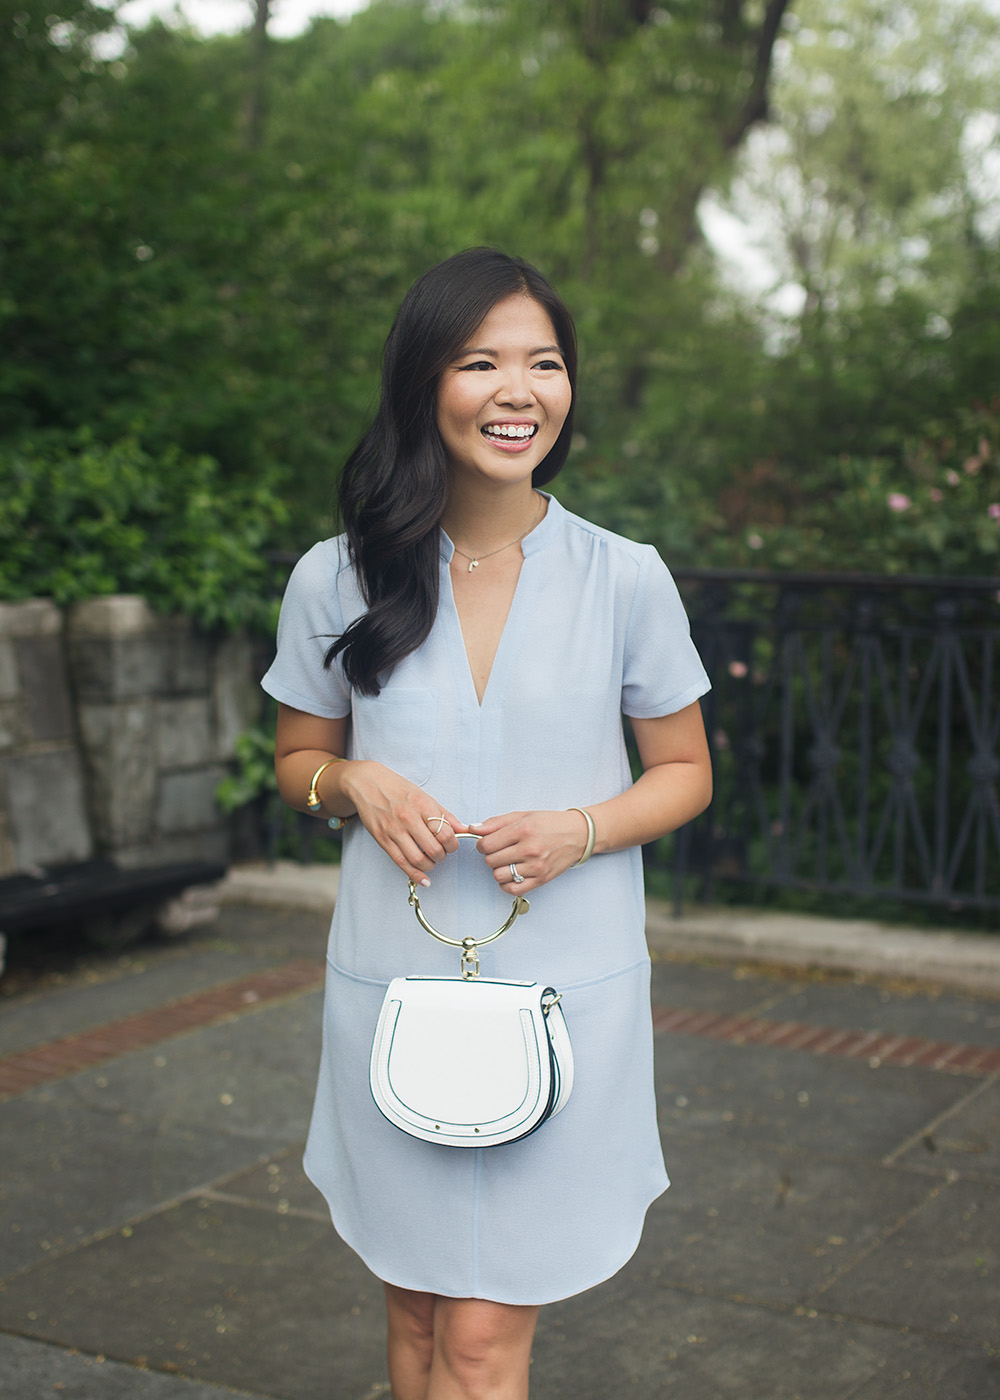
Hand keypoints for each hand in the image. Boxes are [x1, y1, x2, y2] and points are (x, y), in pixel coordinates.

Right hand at [341, 761, 465, 885]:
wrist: (367, 784)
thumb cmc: (397, 788)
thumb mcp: (424, 796)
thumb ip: (444, 814)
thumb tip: (463, 829)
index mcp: (422, 805)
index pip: (445, 833)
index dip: (453, 844)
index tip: (452, 845)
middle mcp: (408, 819)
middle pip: (433, 848)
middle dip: (442, 856)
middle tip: (442, 853)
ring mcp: (394, 831)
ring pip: (418, 859)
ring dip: (430, 866)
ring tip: (431, 861)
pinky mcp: (383, 840)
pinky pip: (401, 862)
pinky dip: (414, 874)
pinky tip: (424, 880)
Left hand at [468, 809, 590, 893]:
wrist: (578, 834)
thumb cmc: (551, 824)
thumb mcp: (523, 815)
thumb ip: (496, 822)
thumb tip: (473, 828)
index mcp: (523, 830)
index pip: (486, 844)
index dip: (482, 844)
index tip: (489, 842)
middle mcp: (530, 849)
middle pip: (491, 861)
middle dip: (491, 856)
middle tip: (501, 850)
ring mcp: (536, 866)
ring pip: (499, 876)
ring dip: (499, 869)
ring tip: (508, 861)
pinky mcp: (541, 879)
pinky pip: (513, 889)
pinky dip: (507, 884)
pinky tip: (512, 874)